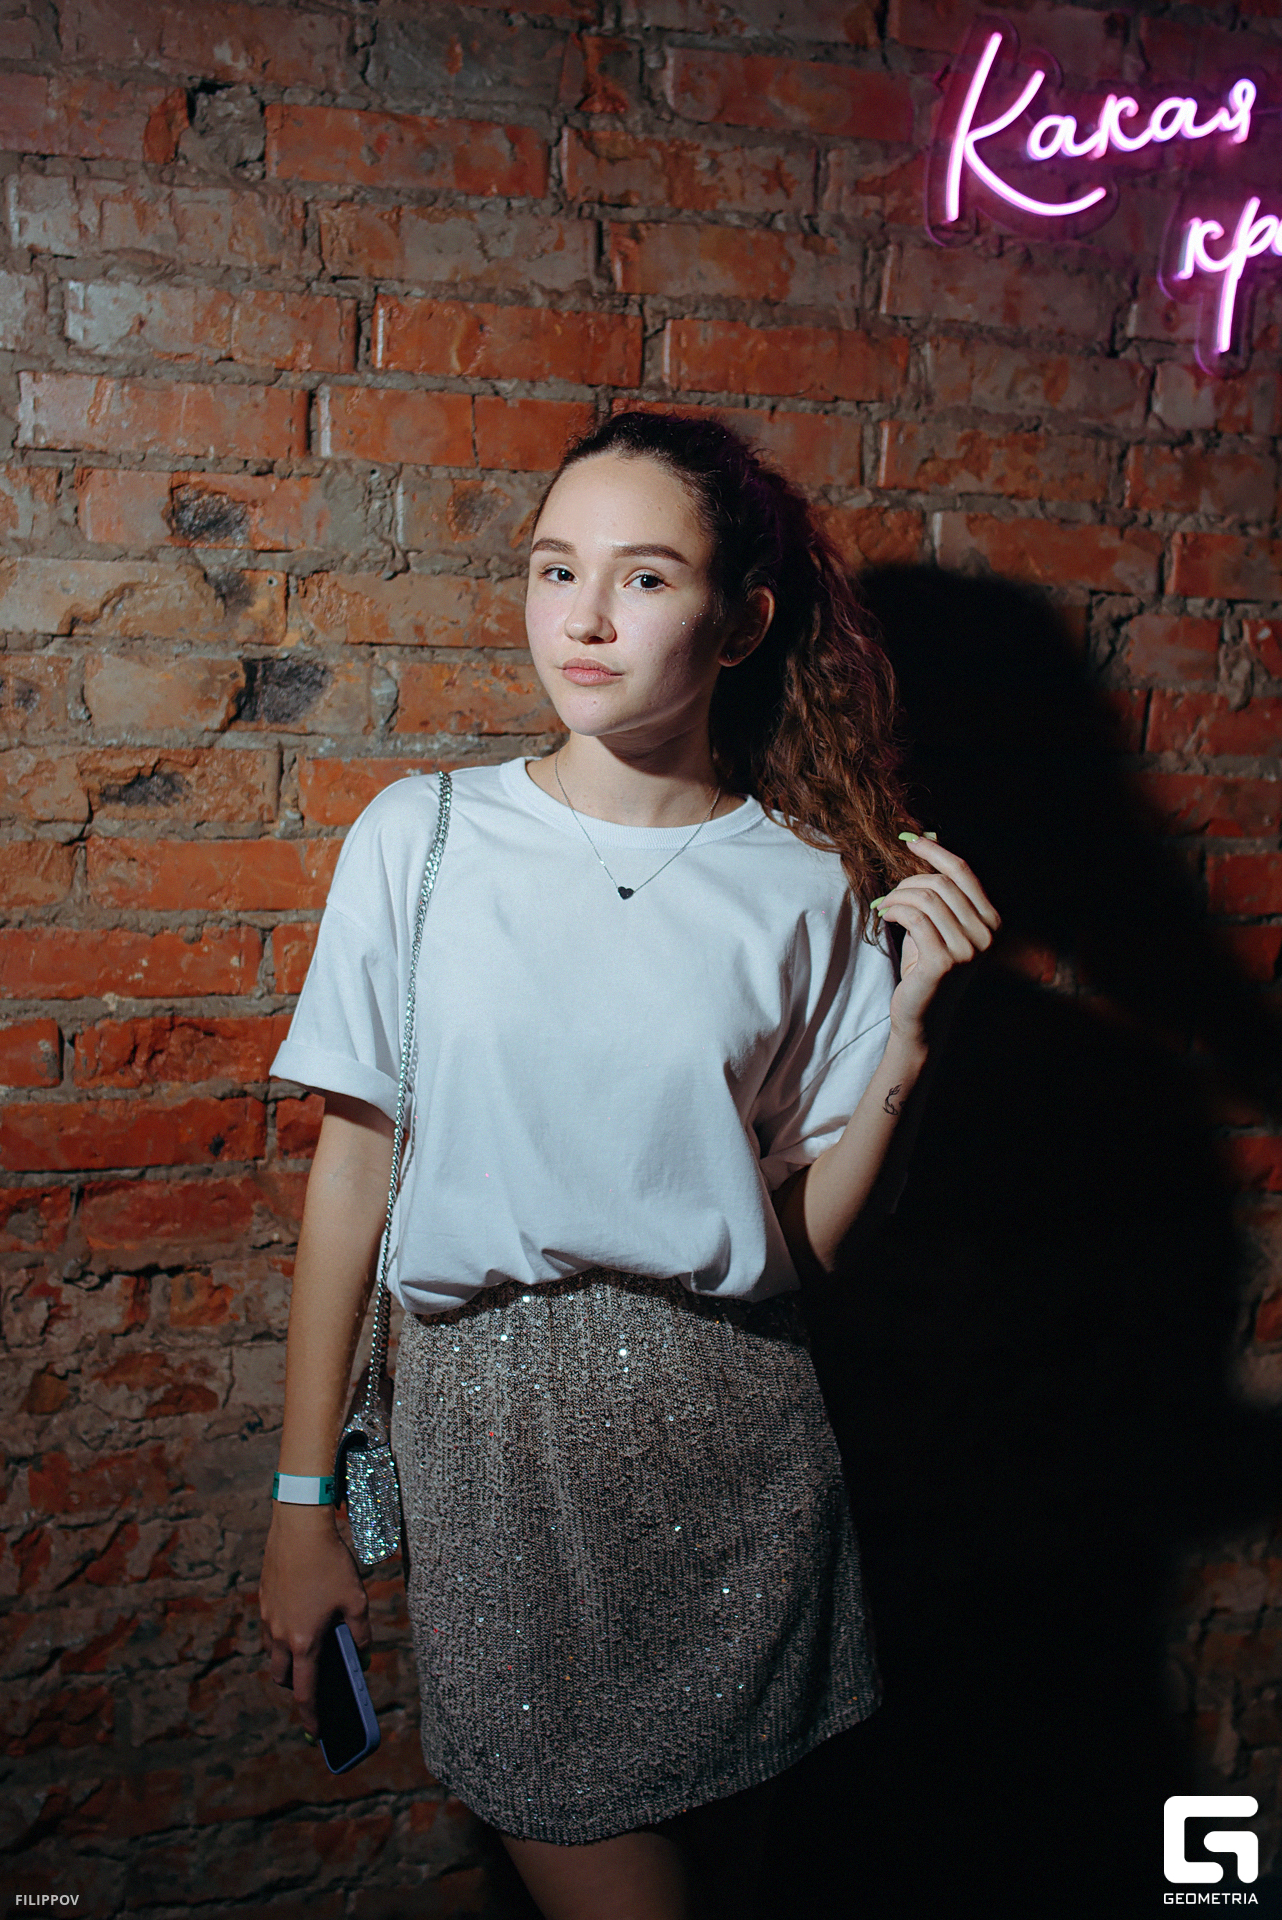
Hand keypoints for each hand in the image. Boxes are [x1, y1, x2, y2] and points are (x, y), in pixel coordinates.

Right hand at [259, 1504, 370, 1736]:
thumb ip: (360, 1634)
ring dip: (287, 1658)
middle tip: (314, 1681)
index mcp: (304, 1642)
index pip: (305, 1693)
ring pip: (273, 1652)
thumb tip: (361, 1656)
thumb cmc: (331, 1563)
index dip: (311, 1717)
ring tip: (310, 1646)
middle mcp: (280, 1635)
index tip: (316, 1733)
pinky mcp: (263, 1598)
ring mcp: (268, 1617)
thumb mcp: (356, 1600)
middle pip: (282, 1676)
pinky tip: (301, 1615)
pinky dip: (282, 1633)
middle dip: (296, 1685)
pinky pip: (270, 1627)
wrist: (298, 1526)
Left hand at [873, 836, 999, 1042]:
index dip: (935, 851)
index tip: (910, 841)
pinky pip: (915, 919)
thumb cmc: (926, 968)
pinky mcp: (944, 962)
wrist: (922, 1017)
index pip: (964, 872)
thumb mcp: (938, 926)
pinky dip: (895, 912)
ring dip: (898, 898)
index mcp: (992, 921)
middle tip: (889, 896)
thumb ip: (938, 894)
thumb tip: (928, 843)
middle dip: (907, 883)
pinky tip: (886, 919)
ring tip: (885, 908)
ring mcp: (969, 949)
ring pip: (926, 899)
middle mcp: (987, 934)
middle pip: (941, 883)